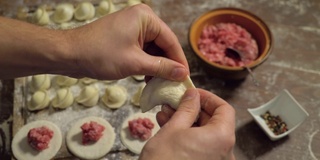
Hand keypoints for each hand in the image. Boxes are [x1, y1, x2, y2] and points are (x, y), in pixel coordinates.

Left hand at [66, 4, 188, 80]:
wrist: (69, 54)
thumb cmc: (100, 54)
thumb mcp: (135, 63)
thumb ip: (161, 68)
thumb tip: (182, 73)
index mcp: (146, 18)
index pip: (170, 41)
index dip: (179, 61)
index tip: (185, 78)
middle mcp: (141, 19)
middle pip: (163, 45)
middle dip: (167, 65)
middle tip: (173, 84)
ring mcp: (132, 28)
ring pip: (153, 50)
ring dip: (156, 67)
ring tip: (160, 84)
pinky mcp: (125, 38)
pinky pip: (143, 51)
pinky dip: (146, 65)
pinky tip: (148, 79)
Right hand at [139, 88, 235, 159]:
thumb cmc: (164, 159)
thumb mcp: (174, 128)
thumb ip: (187, 108)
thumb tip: (193, 95)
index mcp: (222, 138)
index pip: (224, 109)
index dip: (208, 98)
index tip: (192, 93)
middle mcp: (224, 152)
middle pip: (214, 121)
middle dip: (192, 109)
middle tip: (174, 102)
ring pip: (204, 134)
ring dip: (186, 121)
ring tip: (166, 113)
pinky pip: (199, 146)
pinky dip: (186, 135)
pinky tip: (168, 126)